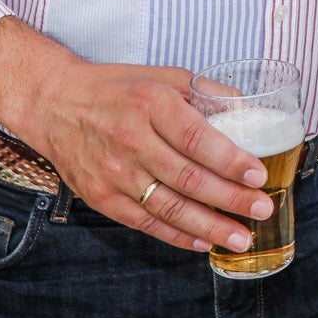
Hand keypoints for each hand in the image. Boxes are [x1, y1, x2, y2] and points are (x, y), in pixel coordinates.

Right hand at [18, 58, 275, 252]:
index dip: (230, 160)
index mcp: (151, 104)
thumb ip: (206, 92)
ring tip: (241, 237)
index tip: (258, 175)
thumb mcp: (163, 76)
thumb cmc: (117, 88)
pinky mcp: (102, 198)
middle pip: (188, 178)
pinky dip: (176, 235)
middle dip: (230, 199)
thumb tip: (247, 111)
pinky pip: (145, 223)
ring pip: (169, 208)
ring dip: (209, 226)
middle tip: (262, 210)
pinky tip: (202, 241)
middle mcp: (132, 140)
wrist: (56, 105)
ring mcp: (115, 173)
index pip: (196, 139)